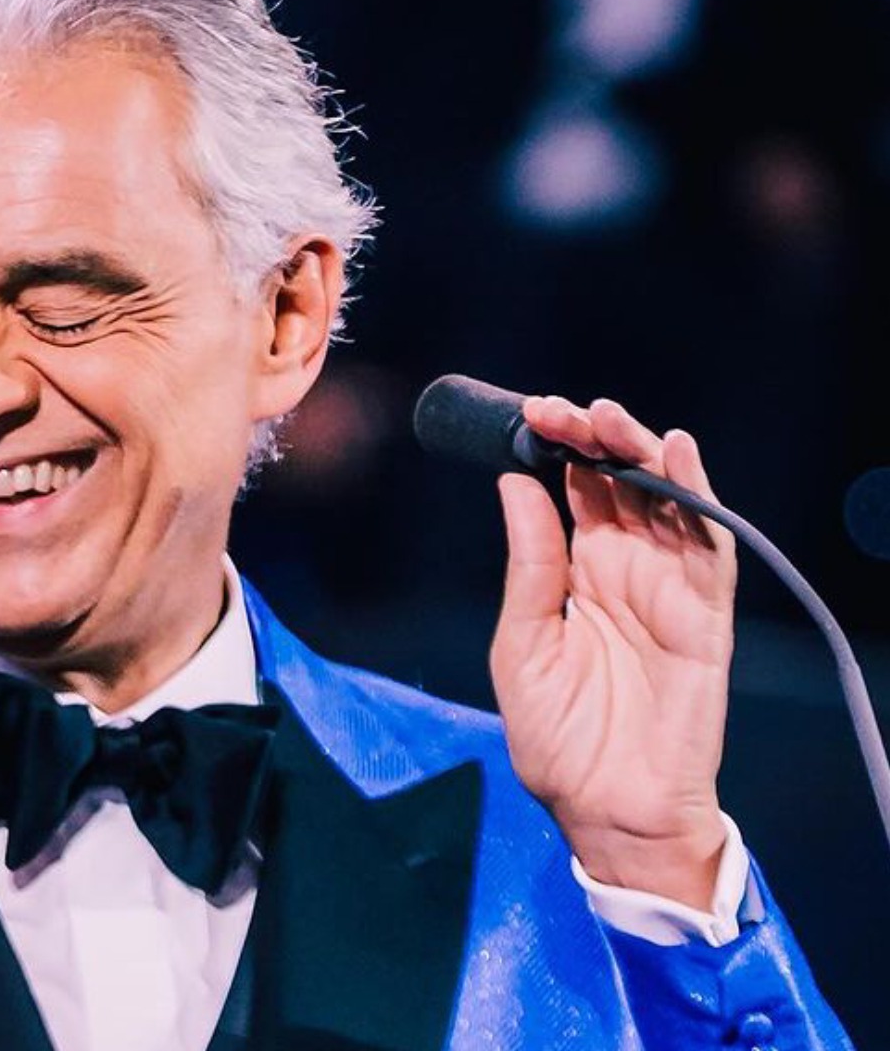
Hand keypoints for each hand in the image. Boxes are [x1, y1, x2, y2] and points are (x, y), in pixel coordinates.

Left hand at [491, 396, 736, 908]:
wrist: (607, 812)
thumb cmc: (559, 741)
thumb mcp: (522, 646)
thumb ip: (528, 567)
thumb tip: (515, 486)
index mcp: (577, 573)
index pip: (574, 490)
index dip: (557, 448)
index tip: (529, 414)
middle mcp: (625, 569)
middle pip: (617, 481)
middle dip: (592, 437)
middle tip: (560, 411)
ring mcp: (667, 588)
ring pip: (663, 499)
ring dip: (639, 452)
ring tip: (606, 418)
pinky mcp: (703, 614)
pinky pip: (709, 545)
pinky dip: (698, 496)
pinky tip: (676, 454)